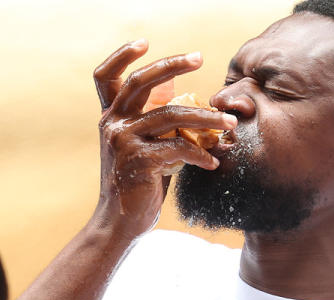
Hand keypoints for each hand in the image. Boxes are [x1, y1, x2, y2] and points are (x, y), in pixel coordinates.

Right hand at [92, 40, 236, 234]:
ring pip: (171, 115)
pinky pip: (179, 148)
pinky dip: (200, 155)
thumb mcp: (143, 145)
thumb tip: (180, 92)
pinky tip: (212, 163)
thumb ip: (154, 121)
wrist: (121, 221)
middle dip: (172, 65)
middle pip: (141, 81)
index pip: (105, 76)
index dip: (121, 56)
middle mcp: (112, 124)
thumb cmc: (138, 183)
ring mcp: (123, 141)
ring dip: (206, 118)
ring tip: (229, 125)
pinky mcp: (138, 161)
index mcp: (111, 117)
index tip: (145, 42)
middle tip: (200, 58)